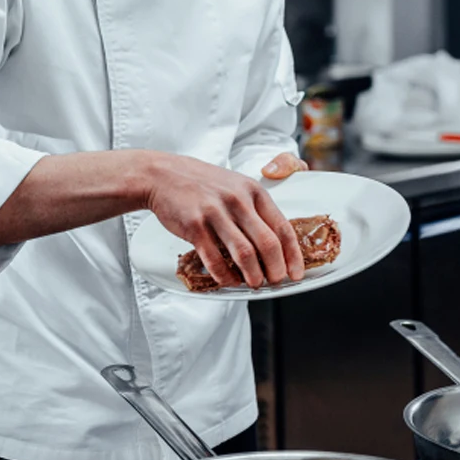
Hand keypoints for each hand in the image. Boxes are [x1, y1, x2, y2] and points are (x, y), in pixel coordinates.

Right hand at [140, 152, 305, 288]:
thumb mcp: (236, 185)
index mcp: (253, 191)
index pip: (282, 227)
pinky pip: (215, 259)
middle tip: (276, 281)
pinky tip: (229, 280)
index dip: (293, 254)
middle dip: (276, 269)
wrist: (163, 175)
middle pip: (268, 243)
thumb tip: (276, 244)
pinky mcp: (195, 226)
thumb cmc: (203, 184)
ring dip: (253, 275)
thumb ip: (256, 209)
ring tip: (255, 284)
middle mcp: (237, 200)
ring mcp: (215, 213)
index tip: (296, 272)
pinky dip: (225, 275)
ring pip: (244, 253)